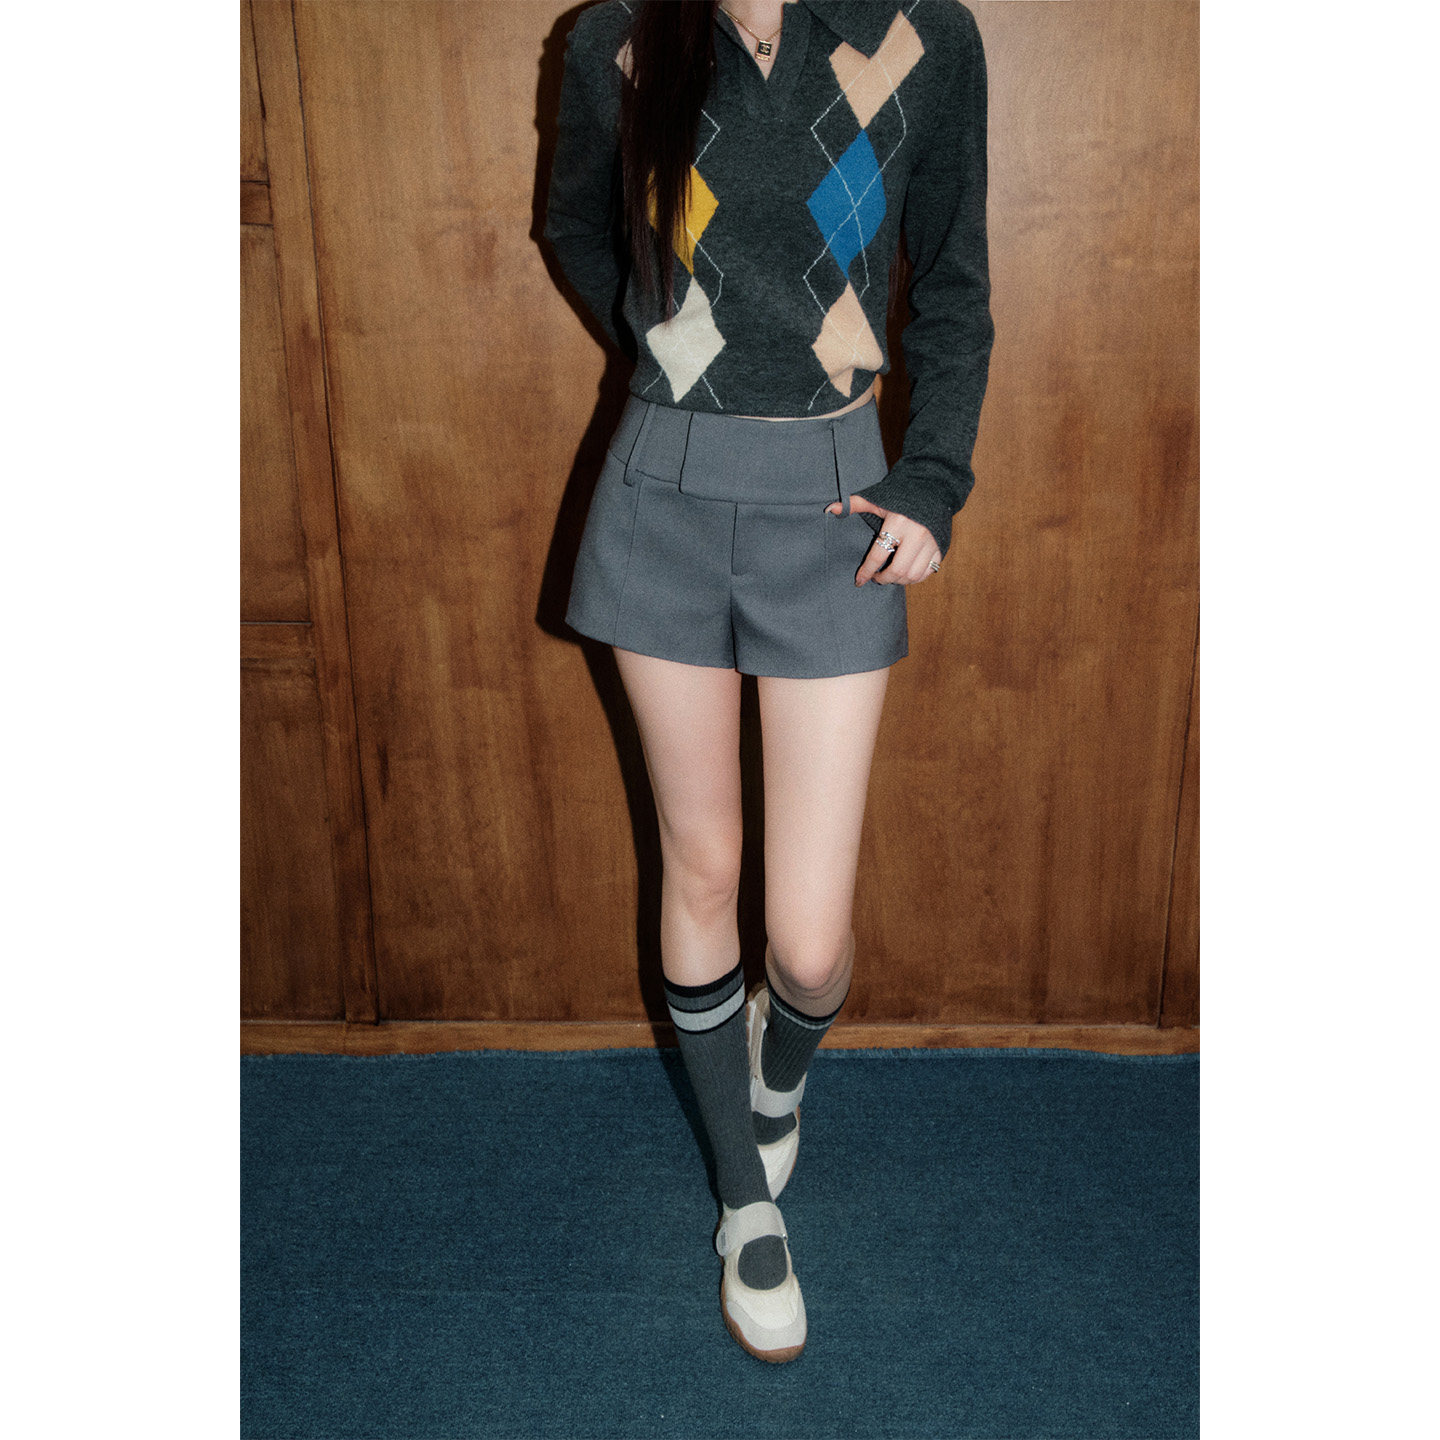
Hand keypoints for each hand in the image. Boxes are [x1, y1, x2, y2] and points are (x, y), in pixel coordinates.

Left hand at [825, 494, 941, 585]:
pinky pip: (927, 572)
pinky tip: (905, 574)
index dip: (866, 571)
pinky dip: (915, 578)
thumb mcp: (877, 499)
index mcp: (898, 523)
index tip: (859, 580)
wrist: (933, 488)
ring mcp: (931, 543)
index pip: (878, 555)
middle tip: (876, 578)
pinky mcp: (941, 548)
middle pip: (897, 570)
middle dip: (884, 579)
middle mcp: (916, 534)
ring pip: (913, 575)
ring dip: (899, 581)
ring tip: (890, 576)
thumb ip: (854, 504)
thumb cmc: (900, 495)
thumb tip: (829, 509)